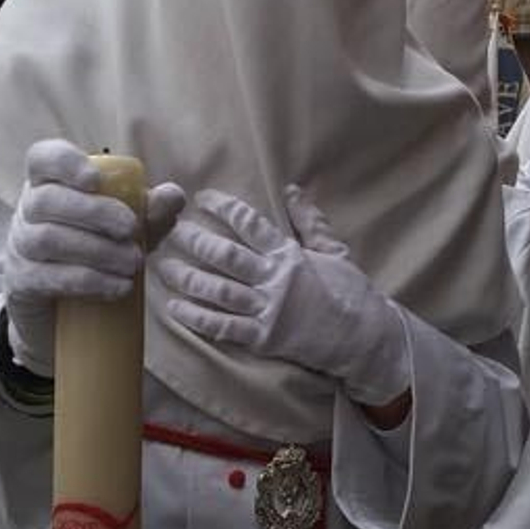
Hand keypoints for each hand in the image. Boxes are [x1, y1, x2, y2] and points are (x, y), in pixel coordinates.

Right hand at [4, 140, 183, 376]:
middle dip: (95, 212)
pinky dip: (89, 281)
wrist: (62, 309)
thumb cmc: (96, 251)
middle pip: (47, 200)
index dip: (64, 163)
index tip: (96, 180)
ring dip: (97, 251)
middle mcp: (28, 210)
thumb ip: (150, 211)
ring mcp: (20, 246)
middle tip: (131, 230)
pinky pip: (49, 277)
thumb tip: (173, 195)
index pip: (42, 158)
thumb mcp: (126, 229)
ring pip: (48, 239)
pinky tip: (118, 287)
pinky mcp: (23, 282)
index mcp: (49, 184)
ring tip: (132, 263)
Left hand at [157, 188, 409, 408]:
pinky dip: (197, 318)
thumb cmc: (352, 293)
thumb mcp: (334, 251)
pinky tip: (175, 308)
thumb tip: (292, 189)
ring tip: (164, 268)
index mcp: (290, 255)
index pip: (251, 224)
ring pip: (218, 290)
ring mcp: (268, 310)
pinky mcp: (264, 339)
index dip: (224, 208)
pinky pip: (224, 327)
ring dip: (188, 278)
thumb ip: (310, 221)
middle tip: (171, 232)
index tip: (202, 199)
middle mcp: (275, 280)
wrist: (365, 338)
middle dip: (195, 241)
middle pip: (226, 256)